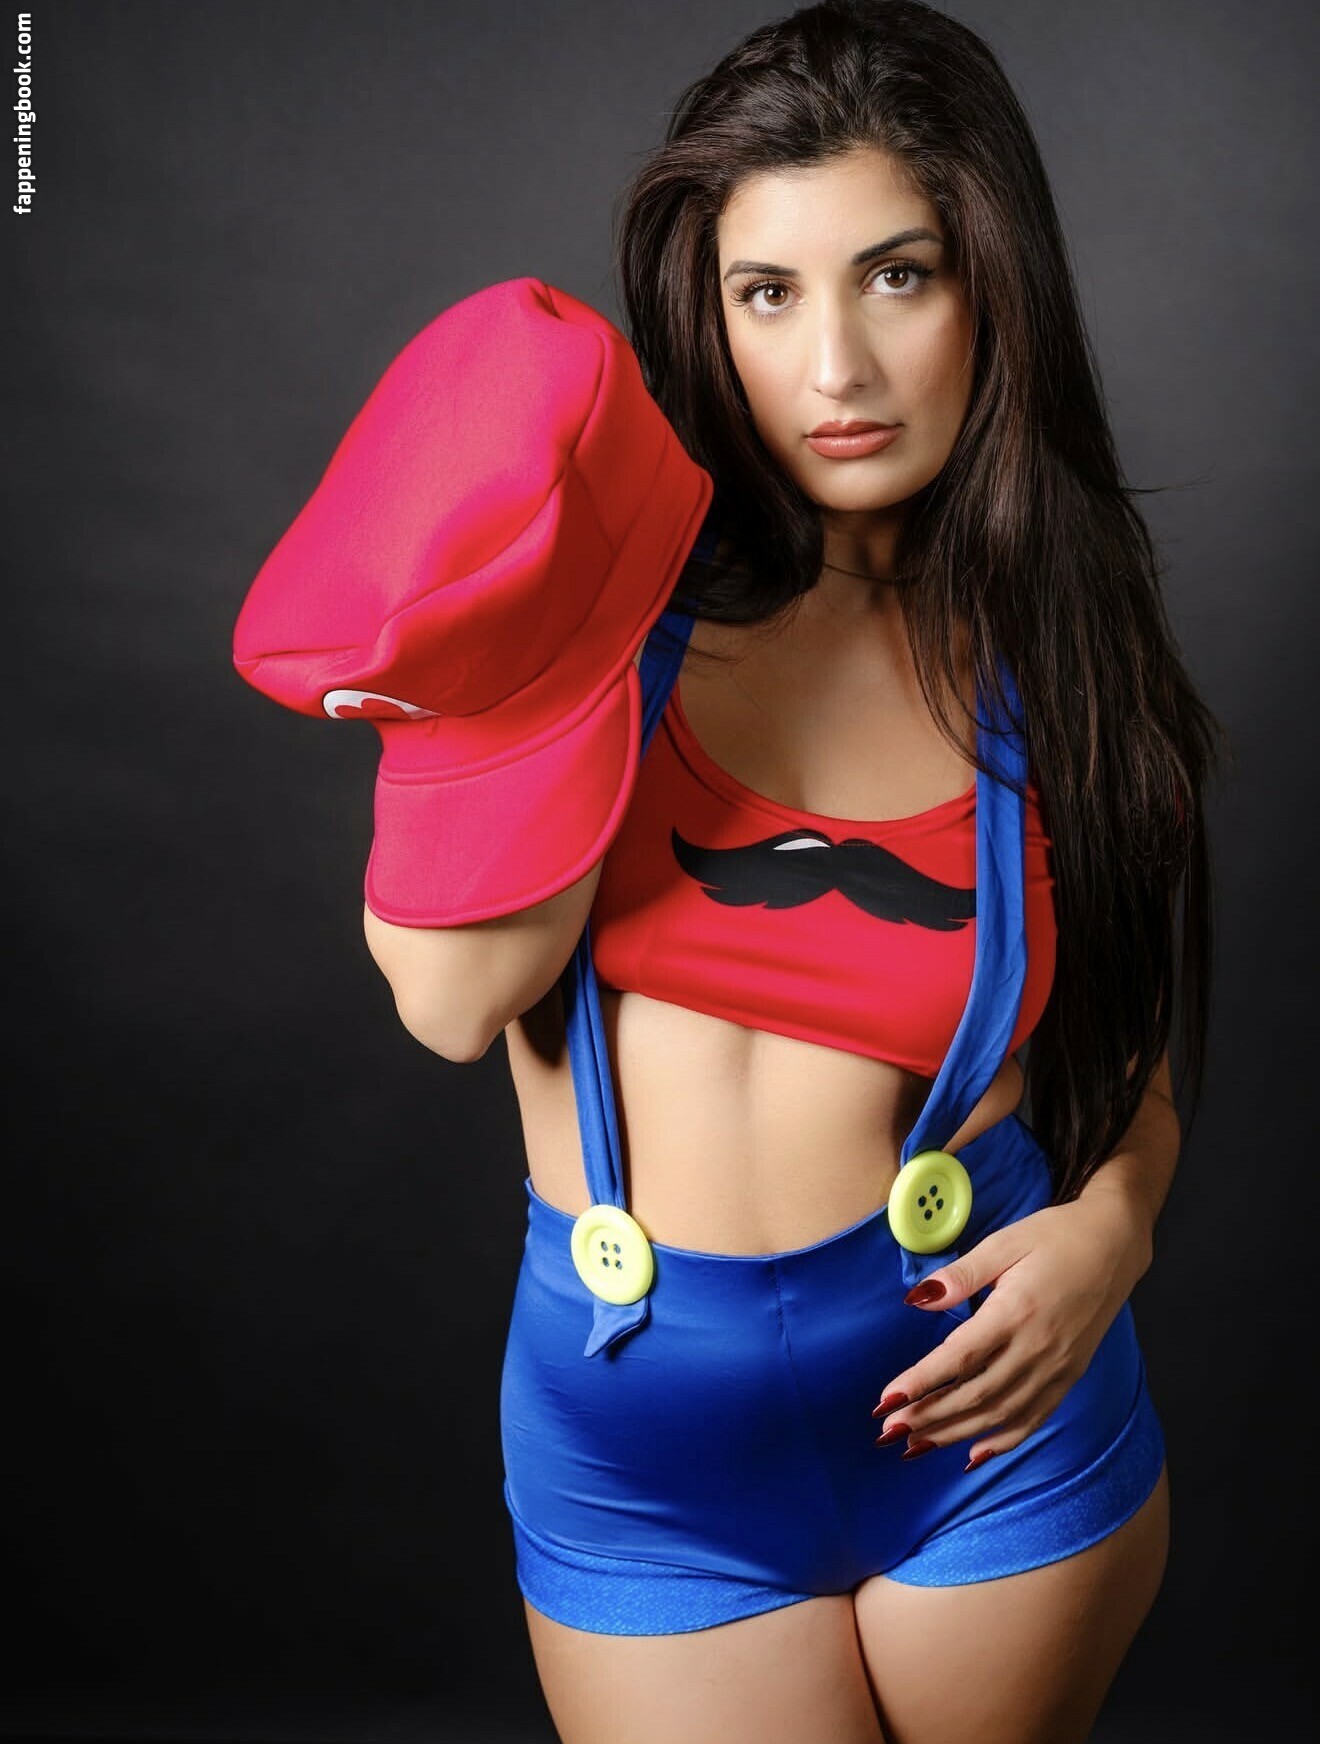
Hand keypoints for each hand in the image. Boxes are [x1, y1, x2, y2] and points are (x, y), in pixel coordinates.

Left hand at [872, 1193, 1149, 1469]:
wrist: (1115, 1245)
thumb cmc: (1056, 1237)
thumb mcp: (1004, 1243)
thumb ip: (961, 1274)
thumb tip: (919, 1299)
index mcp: (1016, 1312)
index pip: (960, 1357)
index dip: (921, 1382)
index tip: (887, 1400)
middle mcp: (1037, 1348)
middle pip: (976, 1394)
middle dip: (929, 1416)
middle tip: (889, 1430)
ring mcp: (1056, 1367)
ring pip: (1001, 1413)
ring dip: (956, 1433)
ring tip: (916, 1444)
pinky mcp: (1070, 1376)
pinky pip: (1034, 1417)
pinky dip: (1003, 1440)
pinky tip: (974, 1454)